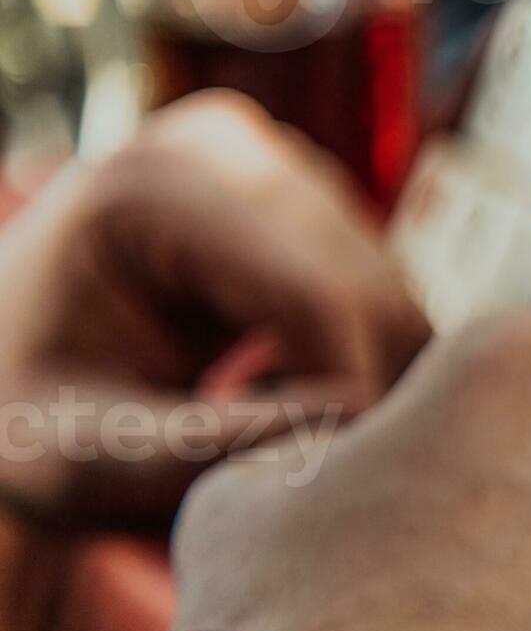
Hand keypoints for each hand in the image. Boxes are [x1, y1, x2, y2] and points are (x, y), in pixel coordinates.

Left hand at [0, 91, 426, 519]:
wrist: (2, 365)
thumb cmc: (26, 417)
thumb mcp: (78, 458)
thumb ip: (197, 449)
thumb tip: (351, 416)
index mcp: (148, 189)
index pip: (314, 300)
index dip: (344, 407)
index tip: (315, 489)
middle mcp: (221, 142)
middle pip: (369, 290)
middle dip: (362, 396)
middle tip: (312, 478)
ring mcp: (268, 153)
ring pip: (392, 293)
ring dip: (370, 381)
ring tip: (293, 446)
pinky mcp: (299, 182)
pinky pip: (382, 288)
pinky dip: (364, 358)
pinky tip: (299, 404)